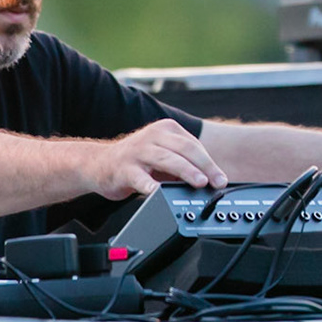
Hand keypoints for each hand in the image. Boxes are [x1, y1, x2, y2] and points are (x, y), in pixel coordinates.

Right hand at [89, 119, 227, 198]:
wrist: (100, 164)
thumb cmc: (137, 161)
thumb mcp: (163, 156)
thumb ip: (183, 164)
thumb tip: (209, 180)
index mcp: (166, 130)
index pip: (194, 145)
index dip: (210, 164)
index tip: (221, 180)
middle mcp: (153, 136)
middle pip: (185, 149)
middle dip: (205, 167)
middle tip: (217, 182)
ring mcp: (138, 151)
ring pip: (167, 160)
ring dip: (186, 171)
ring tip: (199, 183)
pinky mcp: (124, 169)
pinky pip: (140, 177)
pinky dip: (150, 185)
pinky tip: (158, 191)